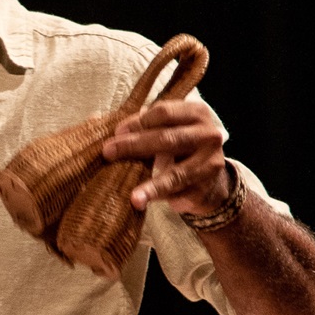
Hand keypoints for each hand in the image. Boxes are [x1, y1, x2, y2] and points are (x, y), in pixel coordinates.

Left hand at [101, 99, 230, 214]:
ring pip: (175, 174)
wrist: (210, 178)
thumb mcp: (168, 128)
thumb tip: (103, 124)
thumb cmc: (180, 147)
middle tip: (108, 152)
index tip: (116, 131)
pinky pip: (179, 194)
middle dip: (134, 145)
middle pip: (167, 139)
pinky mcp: (207, 187)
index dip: (137, 122)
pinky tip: (142, 202)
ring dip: (150, 185)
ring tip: (133, 196)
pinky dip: (159, 198)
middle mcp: (209, 135)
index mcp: (197, 113)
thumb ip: (144, 124)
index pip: (163, 112)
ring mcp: (210, 163)